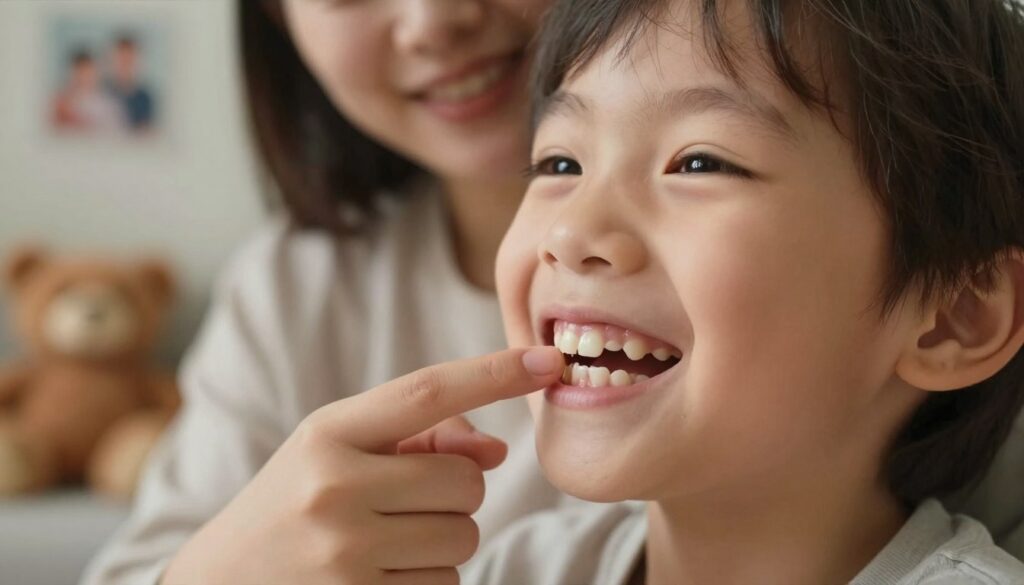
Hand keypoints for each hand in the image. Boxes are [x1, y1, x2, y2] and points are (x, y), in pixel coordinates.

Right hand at [161, 346, 563, 584]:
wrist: (216, 584)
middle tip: (407, 501)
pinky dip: (427, 580)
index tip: (547, 360)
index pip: (426, 392)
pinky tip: (378, 574)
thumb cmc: (292, 504)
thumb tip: (498, 453)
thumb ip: (418, 439)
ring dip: (442, 540)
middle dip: (455, 492)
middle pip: (466, 483)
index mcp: (328, 434)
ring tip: (383, 540)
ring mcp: (345, 554)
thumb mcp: (336, 452)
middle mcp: (335, 489)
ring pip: (463, 539)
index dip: (493, 374)